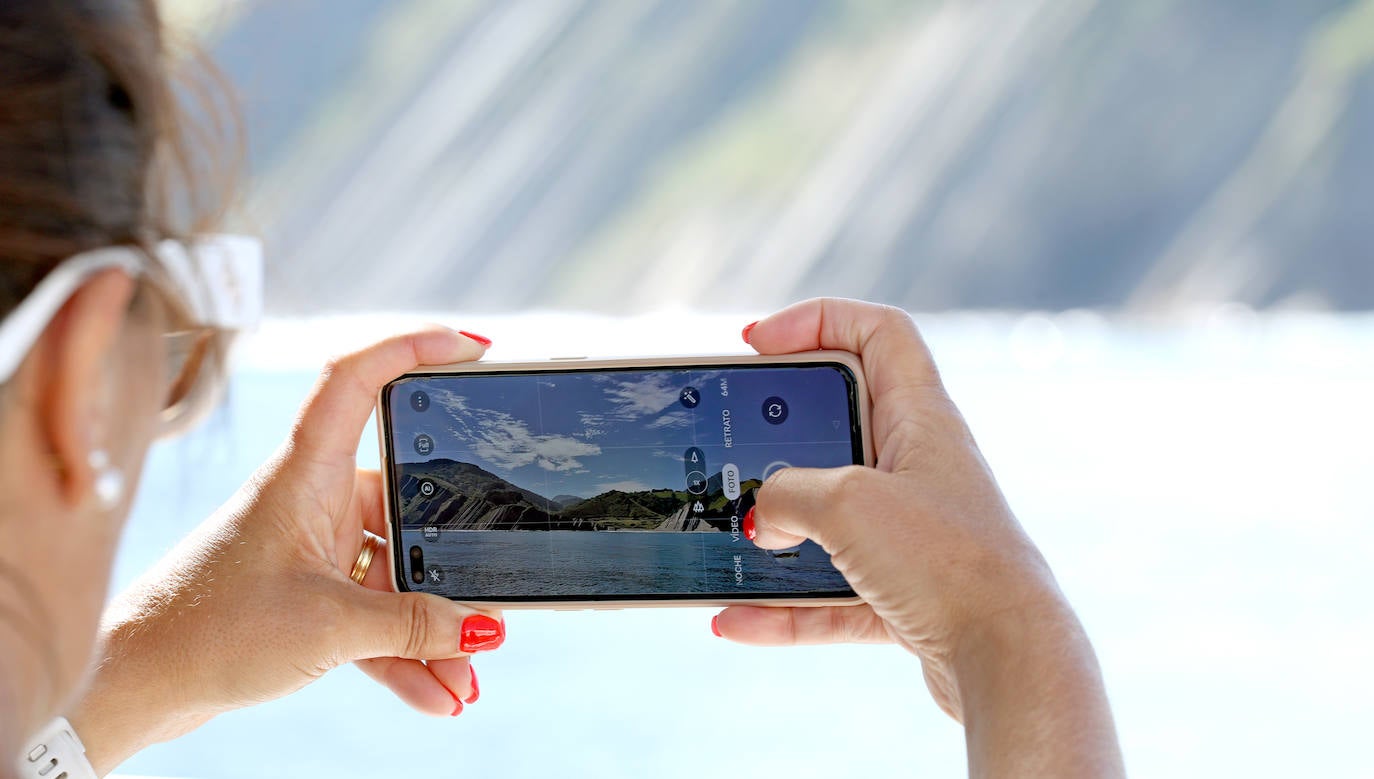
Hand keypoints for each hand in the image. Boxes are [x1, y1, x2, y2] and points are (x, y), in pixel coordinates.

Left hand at [69, 327, 504, 774]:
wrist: (135, 686)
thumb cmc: (207, 631)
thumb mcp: (328, 628)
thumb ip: (414, 627)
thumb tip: (484, 628)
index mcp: (306, 472)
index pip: (358, 379)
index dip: (414, 348)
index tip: (473, 347)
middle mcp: (312, 498)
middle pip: (406, 500)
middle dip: (454, 557)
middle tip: (496, 586)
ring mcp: (312, 548)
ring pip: (395, 572)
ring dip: (431, 626)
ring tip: (466, 678)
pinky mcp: (306, 595)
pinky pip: (373, 614)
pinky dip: (403, 652)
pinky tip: (438, 694)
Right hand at [714, 299, 1122, 776]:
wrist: (1009, 660)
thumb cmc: (948, 562)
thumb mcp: (845, 504)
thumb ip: (785, 496)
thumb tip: (760, 519)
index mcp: (921, 418)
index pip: (878, 332)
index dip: (816, 319)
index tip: (756, 340)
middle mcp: (919, 468)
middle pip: (840, 423)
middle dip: (779, 431)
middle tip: (733, 439)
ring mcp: (912, 532)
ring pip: (827, 518)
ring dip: (774, 530)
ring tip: (723, 538)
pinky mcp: (905, 593)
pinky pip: (828, 593)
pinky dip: (782, 606)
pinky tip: (733, 619)